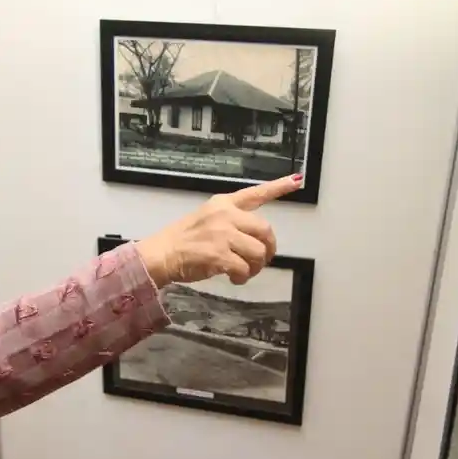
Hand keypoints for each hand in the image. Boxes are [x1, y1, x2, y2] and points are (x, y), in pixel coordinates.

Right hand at [136, 174, 302, 286]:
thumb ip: (230, 222)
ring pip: (258, 252)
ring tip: (243, 272)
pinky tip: (233, 278)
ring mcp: (222, 234)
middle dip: (268, 249)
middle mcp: (225, 215)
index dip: (278, 187)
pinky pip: (244, 268)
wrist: (160, 254)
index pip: (255, 193)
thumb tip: (255, 240)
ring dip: (255, 267)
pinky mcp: (219, 254)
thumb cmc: (183, 240)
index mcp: (223, 203)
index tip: (297, 180)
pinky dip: (242, 277)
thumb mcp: (206, 219)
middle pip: (265, 230)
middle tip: (261, 261)